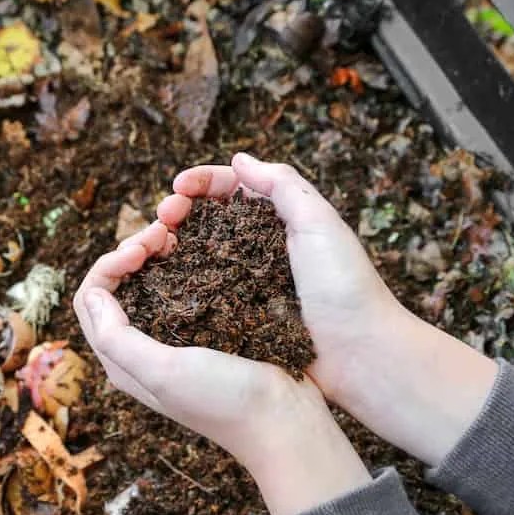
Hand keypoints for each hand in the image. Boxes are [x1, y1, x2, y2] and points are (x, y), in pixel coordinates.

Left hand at [73, 222, 370, 514]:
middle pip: (115, 286)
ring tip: (177, 235)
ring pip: (146, 283)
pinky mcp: (204, 330)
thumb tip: (93, 294)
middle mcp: (141, 350)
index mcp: (122, 361)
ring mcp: (174, 339)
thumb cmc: (224, 400)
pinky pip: (180, 287)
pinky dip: (181, 263)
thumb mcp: (163, 372)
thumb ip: (117, 338)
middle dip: (130, 252)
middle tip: (162, 233)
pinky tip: (199, 250)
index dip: (108, 265)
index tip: (141, 249)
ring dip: (154, 254)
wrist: (284, 420)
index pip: (91, 299)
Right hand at [159, 153, 496, 465]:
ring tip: (154, 245)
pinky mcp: (238, 315)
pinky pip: (202, 292)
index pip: (231, 188)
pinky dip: (179, 281)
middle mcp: (259, 247)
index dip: (201, 182)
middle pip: (207, 218)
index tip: (177, 187)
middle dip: (179, 210)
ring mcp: (246, 282)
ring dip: (172, 243)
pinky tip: (162, 279)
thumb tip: (239, 159)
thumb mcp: (319, 222)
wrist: (360, 355)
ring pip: (198, 253)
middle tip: (161, 217)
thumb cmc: (345, 287)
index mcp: (280, 219)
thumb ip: (282, 185)